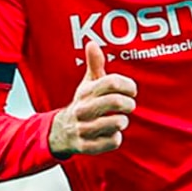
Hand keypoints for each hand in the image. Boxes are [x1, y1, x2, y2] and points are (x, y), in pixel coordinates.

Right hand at [48, 41, 136, 155]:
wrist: (60, 132)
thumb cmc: (83, 104)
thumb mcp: (87, 84)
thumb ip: (94, 65)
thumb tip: (92, 43)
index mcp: (86, 92)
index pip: (112, 82)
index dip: (128, 85)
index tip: (131, 90)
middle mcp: (82, 110)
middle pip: (117, 102)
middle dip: (129, 104)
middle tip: (128, 105)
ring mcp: (83, 129)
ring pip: (118, 123)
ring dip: (122, 121)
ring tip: (117, 120)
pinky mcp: (86, 146)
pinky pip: (113, 141)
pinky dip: (115, 138)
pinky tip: (108, 134)